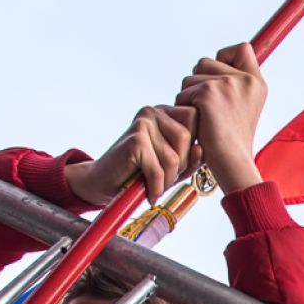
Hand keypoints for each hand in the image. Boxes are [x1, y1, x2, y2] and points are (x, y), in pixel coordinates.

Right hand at [64, 104, 195, 205]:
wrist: (103, 181)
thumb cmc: (143, 174)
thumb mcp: (175, 166)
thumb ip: (192, 158)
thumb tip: (200, 150)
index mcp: (166, 112)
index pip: (196, 120)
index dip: (192, 146)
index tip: (177, 163)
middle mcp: (153, 111)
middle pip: (187, 138)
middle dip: (181, 165)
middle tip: (165, 177)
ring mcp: (142, 123)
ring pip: (174, 157)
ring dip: (168, 179)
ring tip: (155, 184)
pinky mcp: (134, 141)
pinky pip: (158, 170)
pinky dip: (156, 187)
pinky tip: (149, 191)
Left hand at [177, 44, 266, 193]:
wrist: (232, 162)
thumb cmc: (233, 143)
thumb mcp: (243, 108)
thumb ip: (234, 85)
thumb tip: (210, 65)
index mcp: (257, 83)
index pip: (241, 48)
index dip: (225, 57)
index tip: (220, 77)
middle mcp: (245, 80)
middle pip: (205, 61)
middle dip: (198, 82)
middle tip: (209, 109)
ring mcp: (227, 84)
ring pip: (190, 77)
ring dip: (189, 96)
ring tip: (203, 118)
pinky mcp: (208, 93)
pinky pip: (183, 92)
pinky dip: (184, 108)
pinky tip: (197, 123)